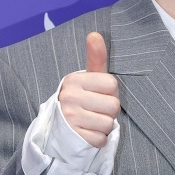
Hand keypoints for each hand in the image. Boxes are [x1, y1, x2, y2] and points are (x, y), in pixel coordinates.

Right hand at [59, 32, 119, 147]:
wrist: (60, 128)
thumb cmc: (81, 99)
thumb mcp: (87, 78)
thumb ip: (95, 58)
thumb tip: (95, 34)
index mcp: (74, 80)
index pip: (112, 84)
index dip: (110, 92)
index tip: (98, 95)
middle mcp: (69, 97)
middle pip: (114, 105)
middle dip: (109, 111)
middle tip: (96, 110)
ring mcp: (70, 118)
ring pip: (108, 123)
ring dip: (104, 126)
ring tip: (92, 121)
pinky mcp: (74, 138)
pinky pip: (100, 139)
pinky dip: (98, 139)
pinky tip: (88, 133)